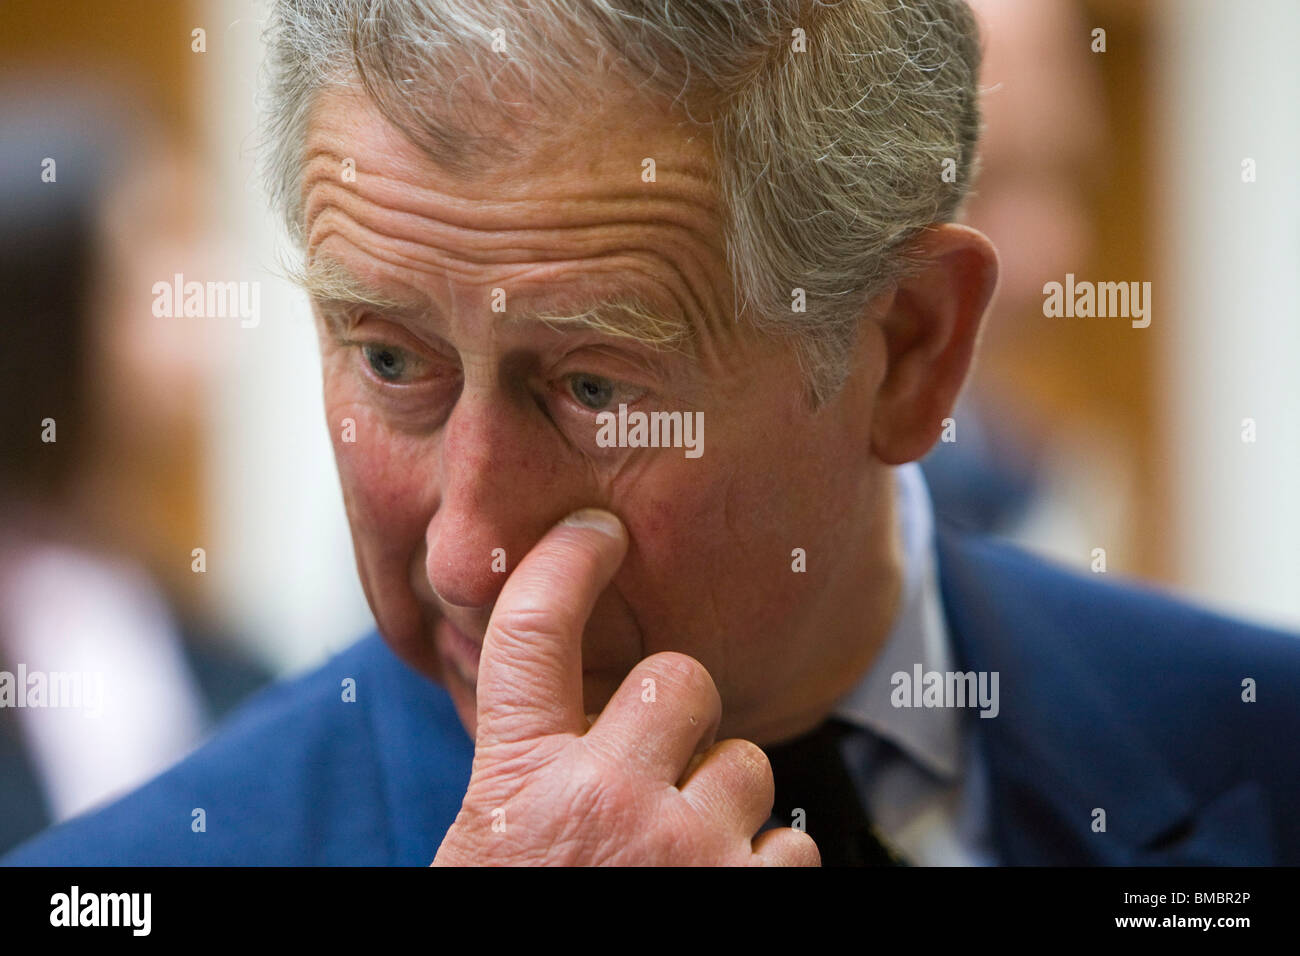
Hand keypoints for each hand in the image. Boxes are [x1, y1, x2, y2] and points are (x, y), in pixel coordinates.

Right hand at [432, 508, 818, 865]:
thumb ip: (525, 769)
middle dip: (679, 714)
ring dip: (722, 800)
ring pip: (746, 764)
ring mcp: (684, 852)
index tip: (596, 529)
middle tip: (661, 765)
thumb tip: (567, 707)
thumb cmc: (507, 924)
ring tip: (683, 850)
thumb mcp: (485, 840)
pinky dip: (763, 864)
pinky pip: (791, 845)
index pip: (532, 632)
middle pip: (679, 680)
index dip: (567, 562)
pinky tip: (720, 882)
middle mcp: (605, 803)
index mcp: (519, 783)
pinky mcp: (747, 896)